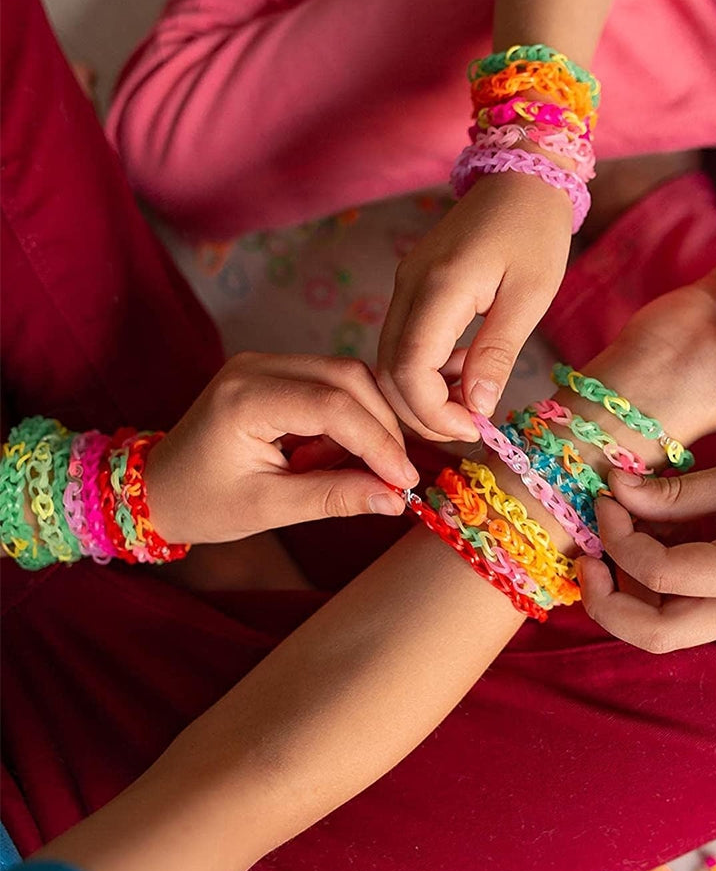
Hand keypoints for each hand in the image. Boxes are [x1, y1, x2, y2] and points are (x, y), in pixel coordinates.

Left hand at [144, 352, 418, 543]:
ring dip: (367, 422)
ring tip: (354, 470)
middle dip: (382, 426)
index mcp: (245, 398)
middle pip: (347, 377)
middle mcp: (256, 366)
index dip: (378, 442)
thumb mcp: (269, 508)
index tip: (404, 479)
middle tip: (396, 475)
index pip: (333, 406)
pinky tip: (331, 456)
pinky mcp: (274, 372)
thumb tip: (395, 499)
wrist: (156, 487)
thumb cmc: (203, 503)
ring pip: (345, 377)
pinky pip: (330, 384)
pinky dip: (348, 419)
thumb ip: (335, 497)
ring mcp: (265, 363)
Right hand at [377, 170, 571, 441]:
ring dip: (421, 396)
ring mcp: (404, 285)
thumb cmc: (534, 231)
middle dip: (422, 413)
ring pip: (390, 361)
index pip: (409, 368)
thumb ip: (498, 353)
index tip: (472, 428)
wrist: (521, 178)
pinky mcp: (411, 287)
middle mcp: (408, 287)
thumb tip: (476, 406)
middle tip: (468, 429)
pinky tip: (461, 375)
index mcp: (439, 288)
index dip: (432, 411)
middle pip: (389, 371)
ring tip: (468, 406)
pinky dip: (424, 372)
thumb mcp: (530, 296)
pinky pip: (402, 342)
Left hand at [578, 447, 715, 651]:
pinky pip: (673, 617)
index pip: (659, 574)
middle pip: (652, 635)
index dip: (618, 538)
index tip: (608, 499)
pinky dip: (644, 590)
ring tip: (614, 543)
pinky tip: (641, 549)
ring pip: (658, 633)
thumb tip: (613, 489)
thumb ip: (672, 493)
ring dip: (622, 595)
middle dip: (604, 600)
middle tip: (586, 557)